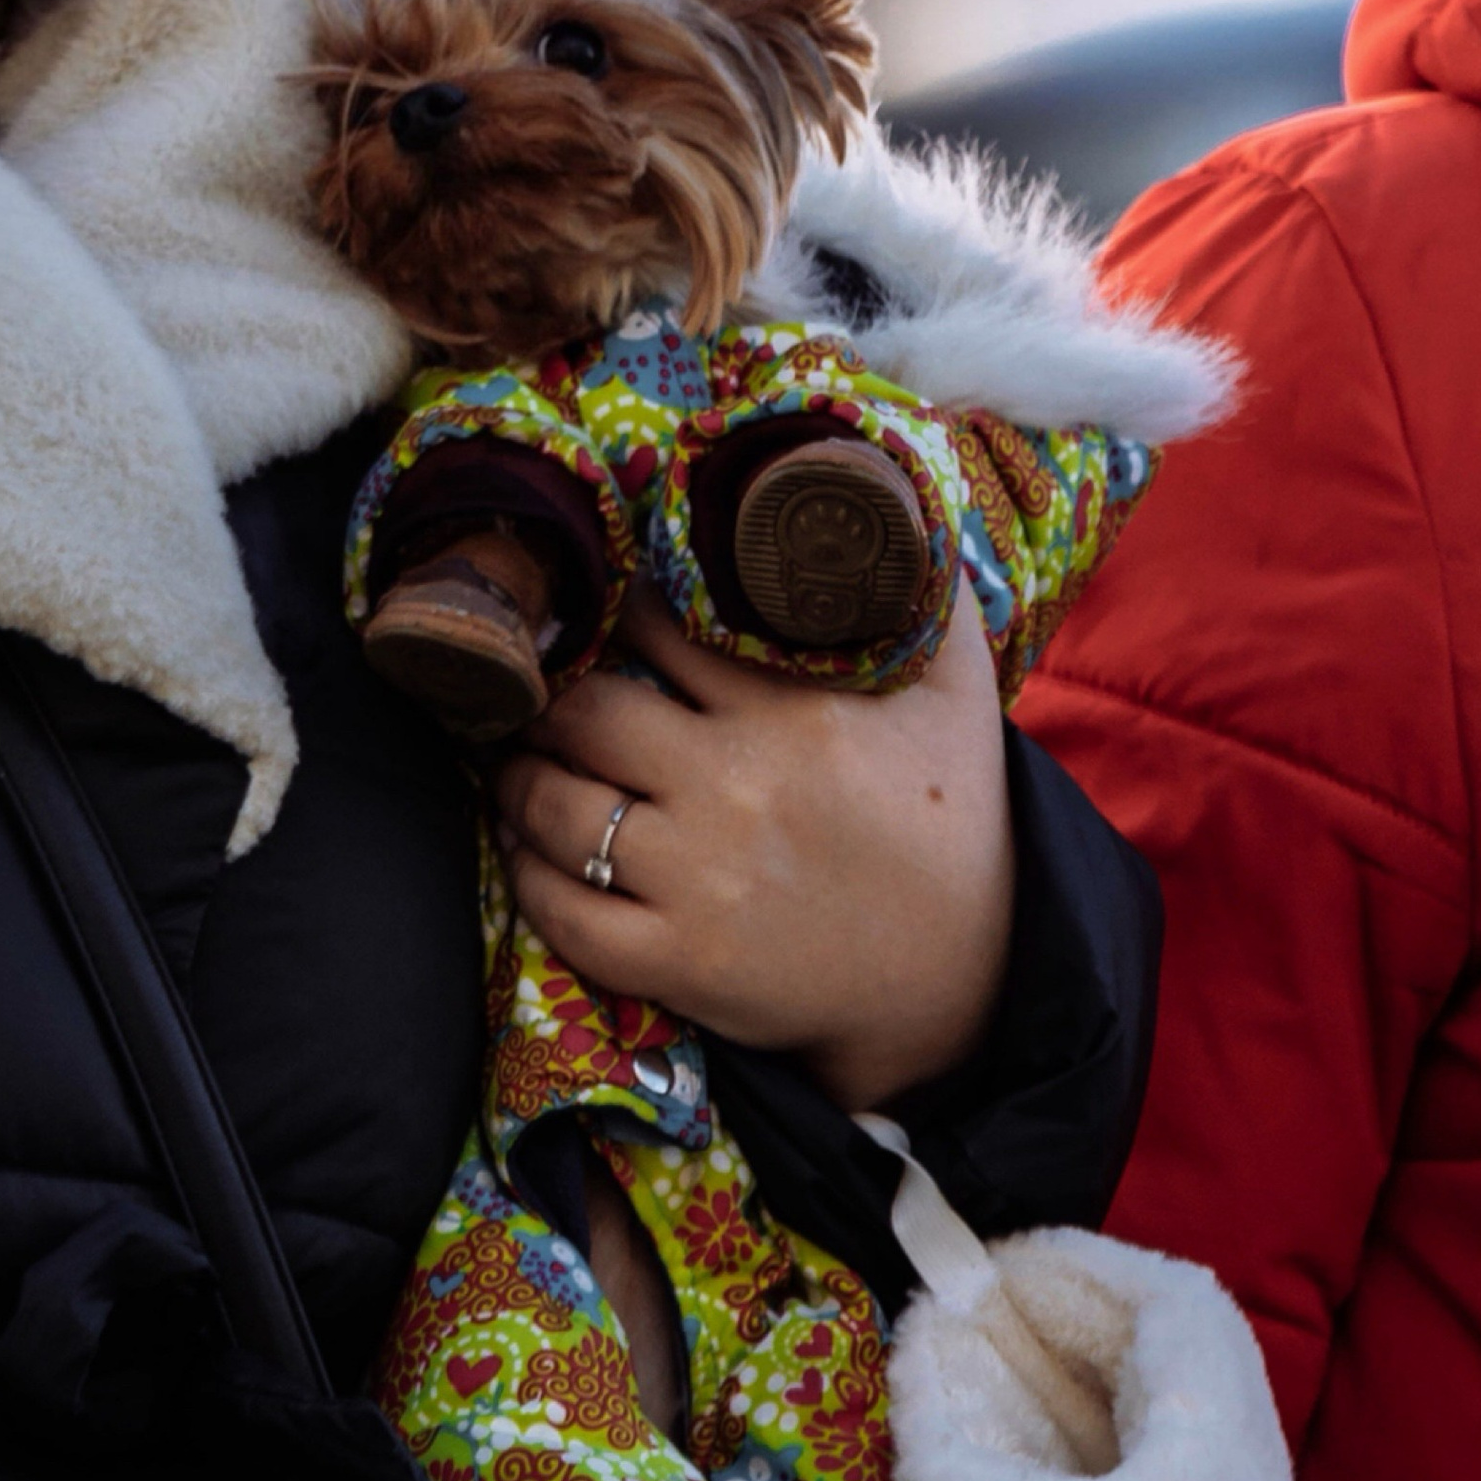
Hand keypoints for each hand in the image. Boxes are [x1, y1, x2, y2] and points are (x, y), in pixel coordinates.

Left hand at [492, 586, 1014, 1110]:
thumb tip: (895, 502)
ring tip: (515, 761)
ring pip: (556, 810)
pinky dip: (526, 876)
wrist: (965, 978)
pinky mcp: (679, 962)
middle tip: (529, 691)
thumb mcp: (960, 698)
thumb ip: (929, 598)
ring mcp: (699, 882)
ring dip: (518, 780)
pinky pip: (563, 913)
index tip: (590, 607)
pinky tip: (524, 848)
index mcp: (790, 714)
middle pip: (584, 715)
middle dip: (543, 699)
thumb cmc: (954, 824)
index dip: (610, 611)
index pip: (658, 630)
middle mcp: (733, 790)